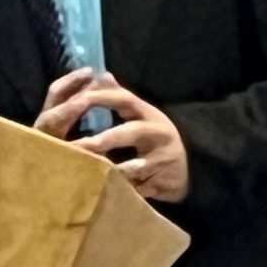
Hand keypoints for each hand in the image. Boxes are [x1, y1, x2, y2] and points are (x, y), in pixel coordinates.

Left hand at [34, 71, 188, 202]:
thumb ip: (120, 97)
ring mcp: (163, 158)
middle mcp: (158, 132)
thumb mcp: (142, 114)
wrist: (189, 167)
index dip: (104, 97)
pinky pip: (141, 187)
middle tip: (77, 146)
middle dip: (104, 139)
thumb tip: (102, 75)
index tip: (80, 99)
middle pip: (131, 132)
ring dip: (112, 170)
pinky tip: (105, 192)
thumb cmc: (155, 138)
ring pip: (136, 165)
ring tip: (88, 173)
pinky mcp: (163, 181)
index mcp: (149, 113)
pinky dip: (123, 190)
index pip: (126, 99)